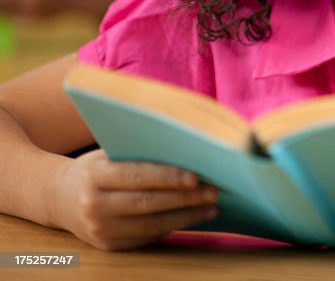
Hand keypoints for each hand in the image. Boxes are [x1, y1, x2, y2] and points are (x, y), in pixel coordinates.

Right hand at [53, 149, 218, 250]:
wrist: (57, 198)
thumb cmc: (94, 169)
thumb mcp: (106, 154)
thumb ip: (137, 153)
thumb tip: (186, 151)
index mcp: (93, 177)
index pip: (136, 176)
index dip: (168, 177)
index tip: (197, 176)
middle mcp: (93, 206)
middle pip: (147, 203)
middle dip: (185, 198)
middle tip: (214, 191)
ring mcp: (99, 229)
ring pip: (150, 225)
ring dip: (186, 216)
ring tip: (211, 207)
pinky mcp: (108, 246)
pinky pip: (147, 238)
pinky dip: (173, 227)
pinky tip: (193, 218)